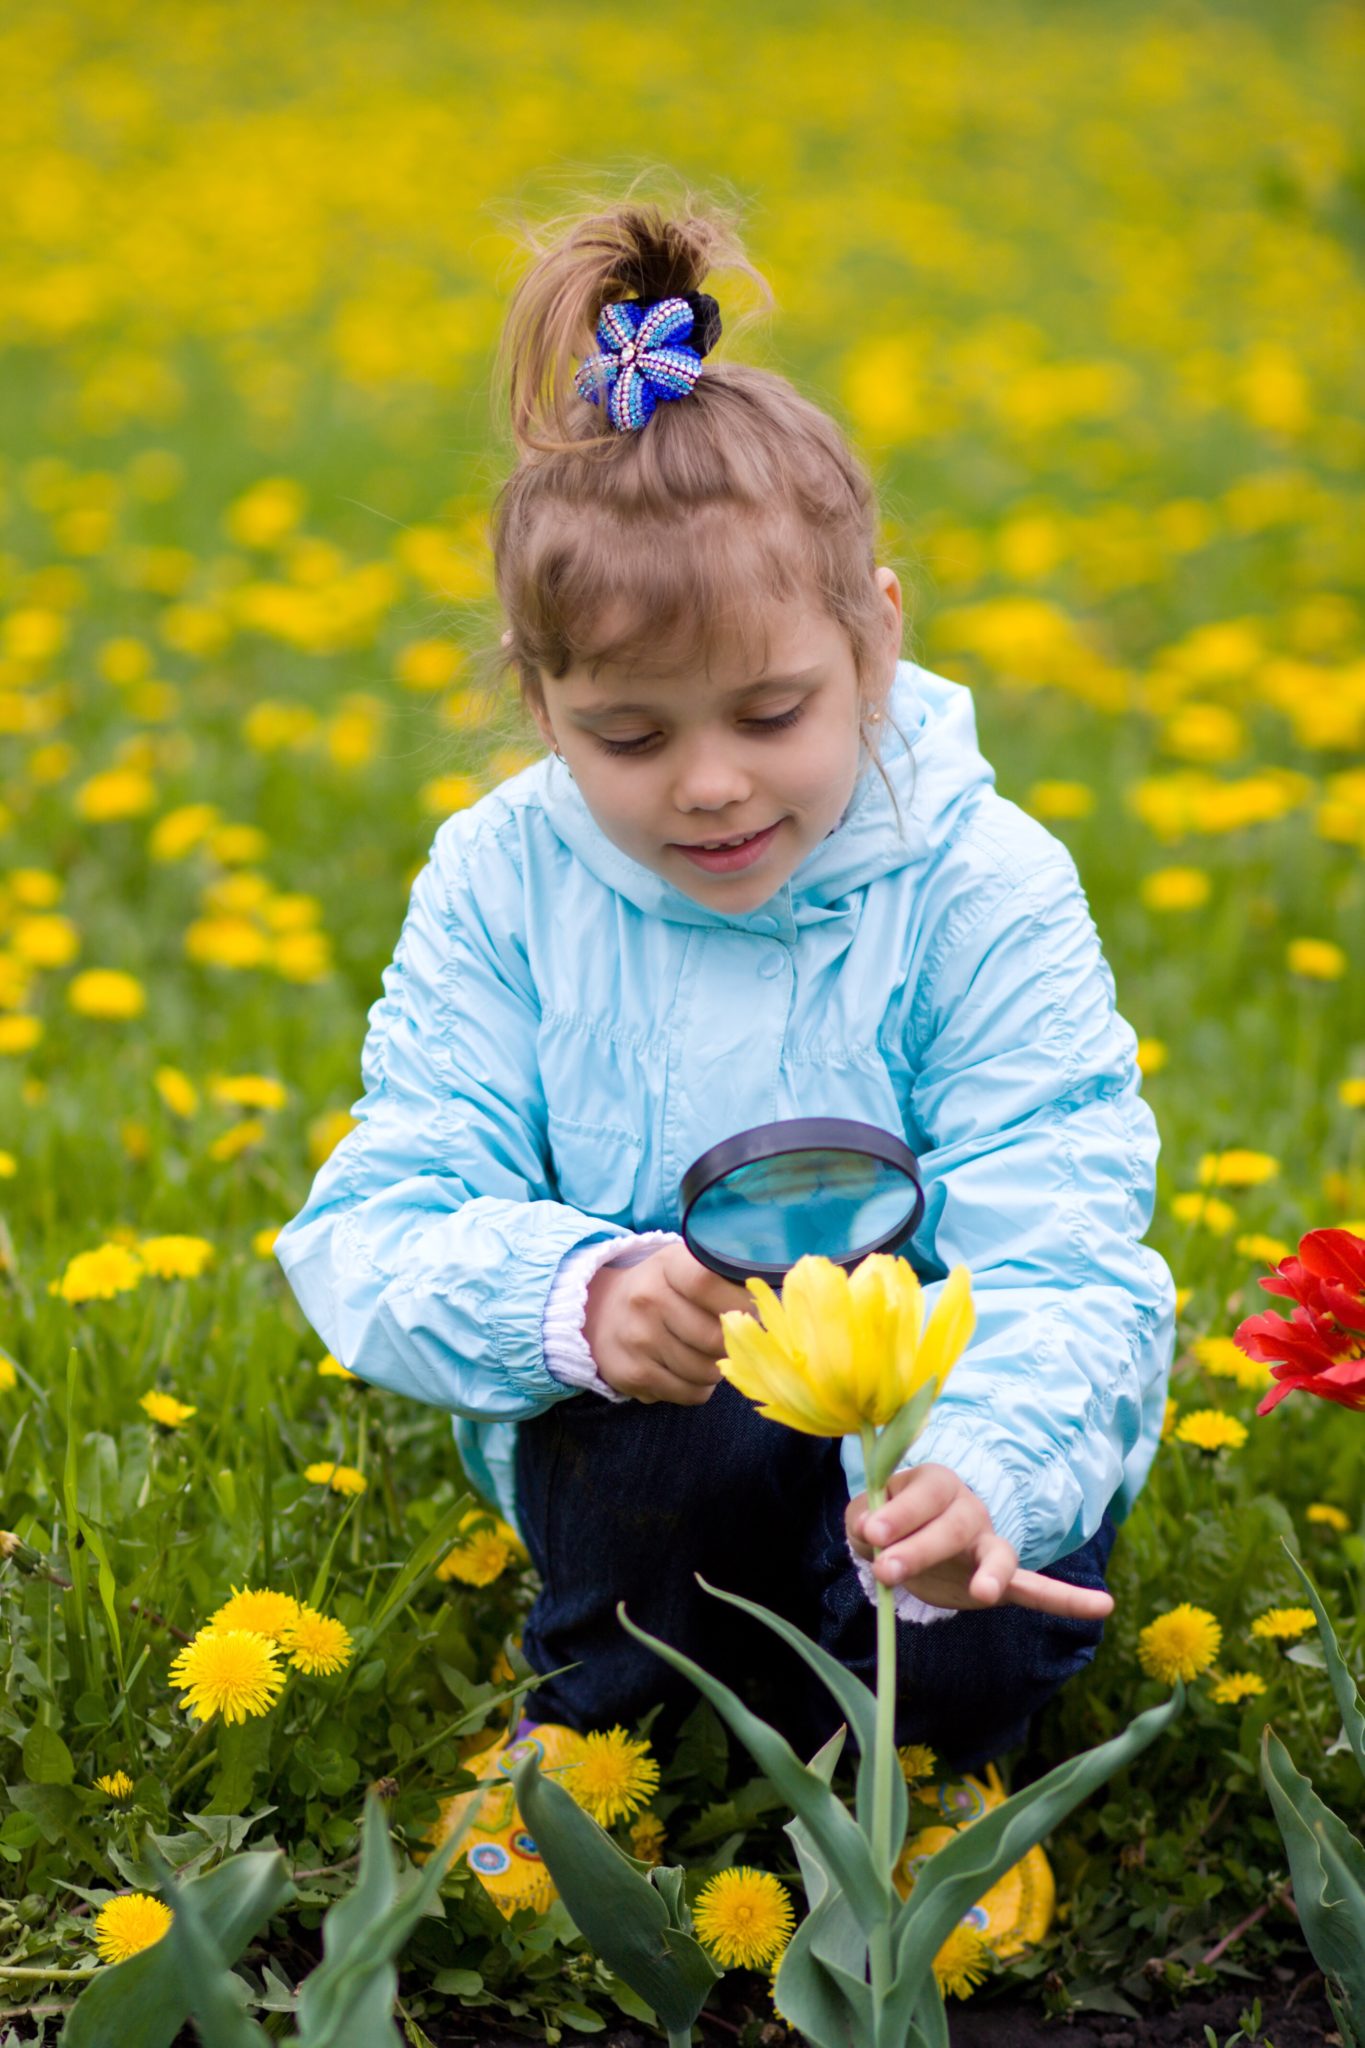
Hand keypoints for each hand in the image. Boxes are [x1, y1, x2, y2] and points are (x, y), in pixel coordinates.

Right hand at [584, 1242, 754, 1404]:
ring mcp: (637, 1339)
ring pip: (706, 1371)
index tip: (751, 1312)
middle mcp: (647, 1300)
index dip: (739, 1303)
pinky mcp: (633, 1375)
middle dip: (733, 1345)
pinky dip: (699, 1388)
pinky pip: (689, 1393)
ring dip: (717, 1369)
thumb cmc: (662, 1289)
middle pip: (714, 1337)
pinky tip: (686, 1370)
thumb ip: (723, 1279)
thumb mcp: (684, 1267)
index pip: (708, 1283)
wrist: (599, 1313)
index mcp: (667, 1266)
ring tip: (705, 1354)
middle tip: (730, 1340)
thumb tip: (770, 1307)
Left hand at [845, 1464, 1114, 1621]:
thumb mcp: (866, 1515)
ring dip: (992, 1571)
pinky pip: (1035, 1589)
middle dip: (921, 1546)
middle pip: (954, 1523)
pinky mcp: (1000, 1580)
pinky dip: (1066, 1599)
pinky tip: (1102, 1607)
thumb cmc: (886, 1520)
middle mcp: (967, 1508)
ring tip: (986, 1592)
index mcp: (933, 1483)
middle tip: (887, 1569)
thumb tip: (868, 1529)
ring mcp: (987, 1543)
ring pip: (998, 1552)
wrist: (911, 1536)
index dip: (898, 1511)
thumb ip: (864, 1516)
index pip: (922, 1492)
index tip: (871, 1532)